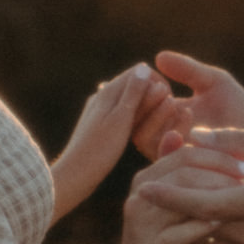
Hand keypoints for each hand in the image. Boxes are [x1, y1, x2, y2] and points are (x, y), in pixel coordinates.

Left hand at [51, 65, 171, 221]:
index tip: (170, 101)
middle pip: (135, 85)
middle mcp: (102, 97)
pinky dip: (137, 120)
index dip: (158, 82)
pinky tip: (145, 133)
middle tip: (170, 115)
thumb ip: (133, 94)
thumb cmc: (99, 150)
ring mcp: (100, 111)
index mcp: (108, 92)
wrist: (73, 177)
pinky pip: (124, 115)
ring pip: (130, 101)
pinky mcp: (100, 126)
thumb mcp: (120, 120)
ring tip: (161, 126)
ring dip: (147, 109)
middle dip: (154, 96)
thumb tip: (144, 67)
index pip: (139, 72)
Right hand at [112, 149, 243, 243]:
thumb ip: (181, 174)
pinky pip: (178, 234)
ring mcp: (141, 224)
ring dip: (216, 196)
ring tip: (243, 199)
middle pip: (183, 172)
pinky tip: (224, 224)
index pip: (184, 153)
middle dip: (220, 172)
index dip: (217, 155)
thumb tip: (191, 140)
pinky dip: (203, 227)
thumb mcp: (172, 204)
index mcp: (146, 180)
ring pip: (180, 199)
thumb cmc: (164, 238)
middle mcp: (140, 197)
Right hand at [131, 51, 243, 160]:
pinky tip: (187, 115)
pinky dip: (169, 135)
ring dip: (153, 117)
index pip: (135, 100)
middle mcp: (159, 133)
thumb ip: (188, 70)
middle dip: (142, 101)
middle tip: (160, 87)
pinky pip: (163, 155)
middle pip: (130, 119)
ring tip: (172, 98)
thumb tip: (158, 57)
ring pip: (141, 137)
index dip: (137, 86)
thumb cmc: (235, 107)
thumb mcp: (213, 81)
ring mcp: (167, 150)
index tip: (151, 73)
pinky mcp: (179, 167)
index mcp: (161, 111)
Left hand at [136, 127, 243, 243]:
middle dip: (175, 204)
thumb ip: (238, 140)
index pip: (211, 203)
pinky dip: (203, 232)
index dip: (175, 196)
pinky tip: (208, 215)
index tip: (145, 186)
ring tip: (181, 197)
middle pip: (201, 222)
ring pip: (203, 236)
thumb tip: (195, 134)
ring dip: (188, 218)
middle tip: (154, 186)